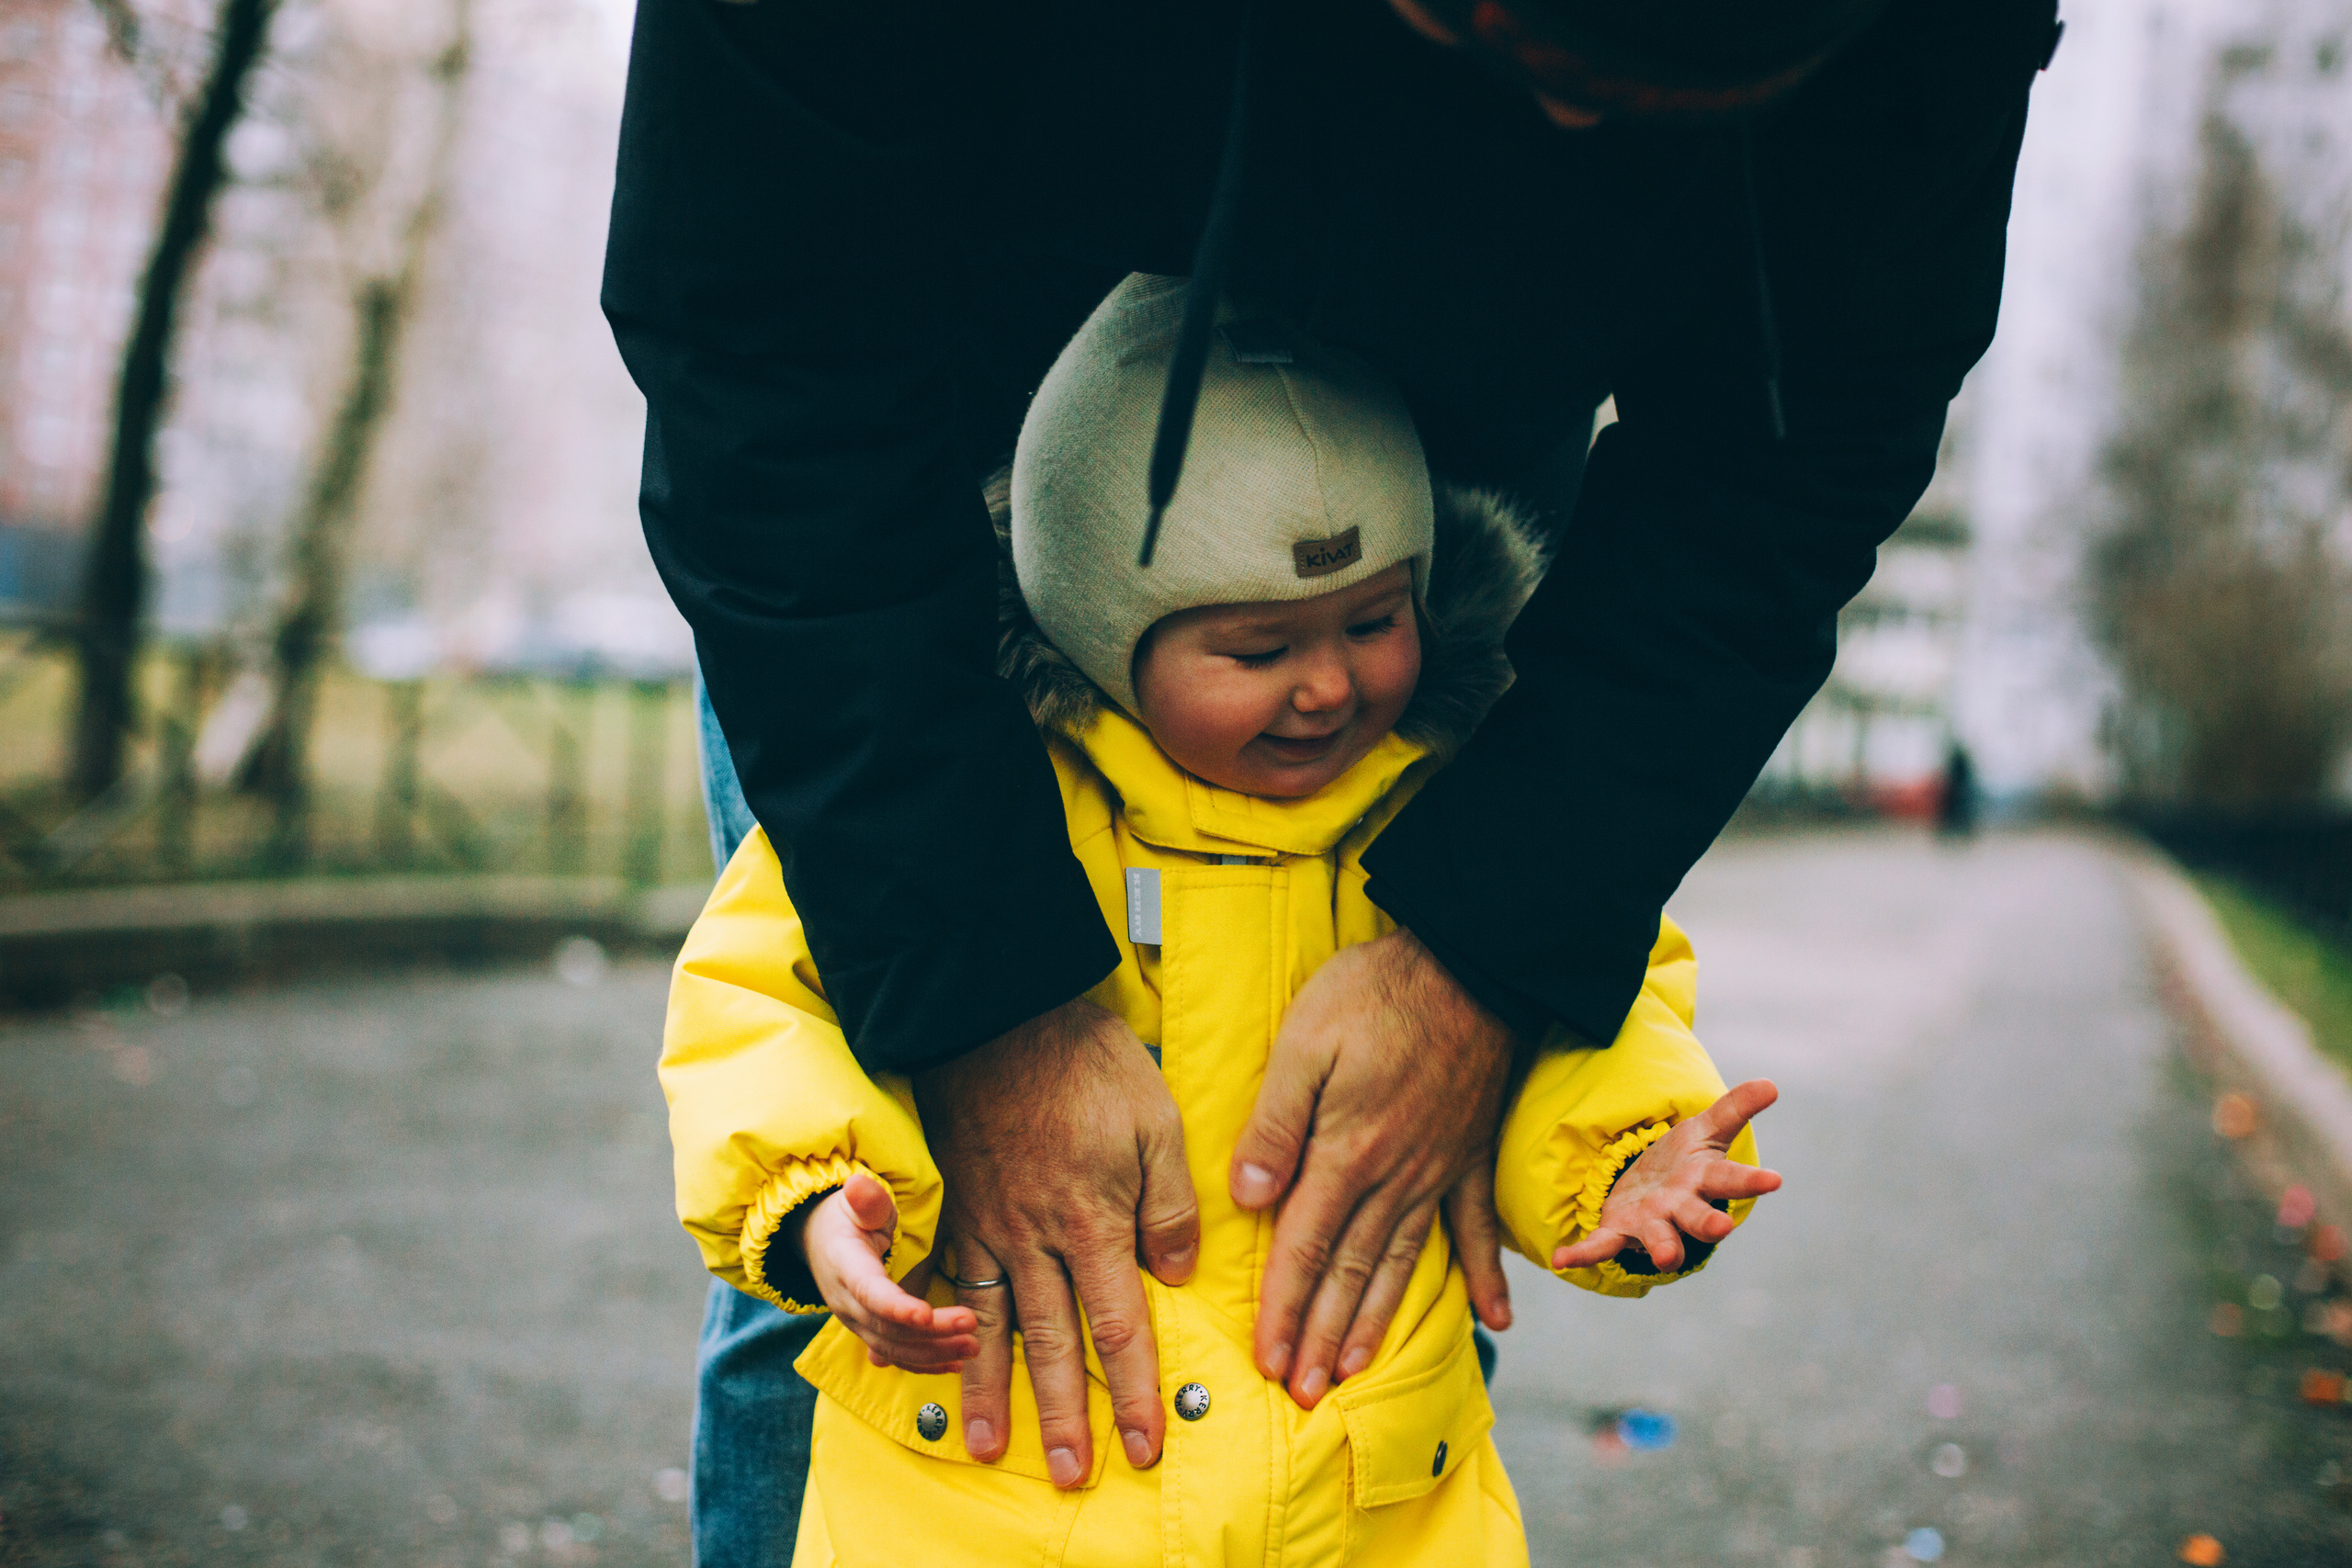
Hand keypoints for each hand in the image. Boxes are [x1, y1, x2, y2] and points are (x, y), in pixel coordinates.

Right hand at [800, 1172, 978, 1371]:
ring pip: (893, 1348)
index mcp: (844, 1266)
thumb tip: (858, 1185)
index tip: (925, 1315)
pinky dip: (923, 1363)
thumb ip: (865, 1200)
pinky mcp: (868, 1332)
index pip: (869, 1292)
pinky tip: (954, 1364)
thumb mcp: (855, 1201)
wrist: (819, 1240)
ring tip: (973, 1347)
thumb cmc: (845, 1216)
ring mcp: (856, 1321)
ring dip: (933, 1352)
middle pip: (888, 1327)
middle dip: (931, 1332)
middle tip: (972, 1324)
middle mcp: (846, 1302)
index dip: (895, 1307)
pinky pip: (894, 1355)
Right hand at [913, 997, 1198, 1486]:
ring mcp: (985, 1226)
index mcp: (1092, 1220)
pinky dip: (934, 1331)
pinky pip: (942, 1284)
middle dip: (1065, 1416)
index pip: (1117, 1326)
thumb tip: (1173, 1277)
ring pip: (988, 1325)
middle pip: (1051, 1344)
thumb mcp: (1155, 1120)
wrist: (996, 1015)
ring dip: (990, 1391)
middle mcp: (1034, 1238)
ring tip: (989, 1446)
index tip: (1141, 1445)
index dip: (1131, 1392)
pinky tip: (927, 1363)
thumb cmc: (1086, 1064)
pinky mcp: (952, 1208)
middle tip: (1072, 1475)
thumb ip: (1167, 1204)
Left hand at [1229, 928, 1515, 1408]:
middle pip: (1350, 1272)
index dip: (1284, 1308)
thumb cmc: (1376, 993)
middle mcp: (1395, 1177)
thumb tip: (1247, 1197)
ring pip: (1401, 1263)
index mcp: (1347, 1152)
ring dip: (1375, 1322)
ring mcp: (1438, 1171)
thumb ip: (1274, 1122)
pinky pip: (1478, 1228)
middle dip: (1321, 1336)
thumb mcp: (1305, 1040)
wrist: (1471, 964)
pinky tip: (1497, 1321)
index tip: (1267, 1361)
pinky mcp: (1471, 1154)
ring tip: (1354, 1373)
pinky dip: (1486, 1277)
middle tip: (1301, 1393)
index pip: (1305, 1247)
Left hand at [1552, 1079, 1783, 1272]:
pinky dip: (1582, 1254)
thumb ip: (1735, 1109)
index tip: (1774, 1180)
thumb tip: (1772, 1084)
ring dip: (1663, 1248)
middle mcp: (1682, 1208)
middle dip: (1709, 1224)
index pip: (1731, 1179)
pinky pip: (1600, 1246)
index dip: (1751, 1181)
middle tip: (1723, 1227)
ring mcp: (1651, 1223)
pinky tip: (1561, 1259)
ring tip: (1666, 1258)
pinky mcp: (1619, 1231)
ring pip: (1660, 1239)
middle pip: (1698, 1217)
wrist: (1648, 1190)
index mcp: (1704, 1181)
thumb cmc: (1684, 1162)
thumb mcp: (1706, 1130)